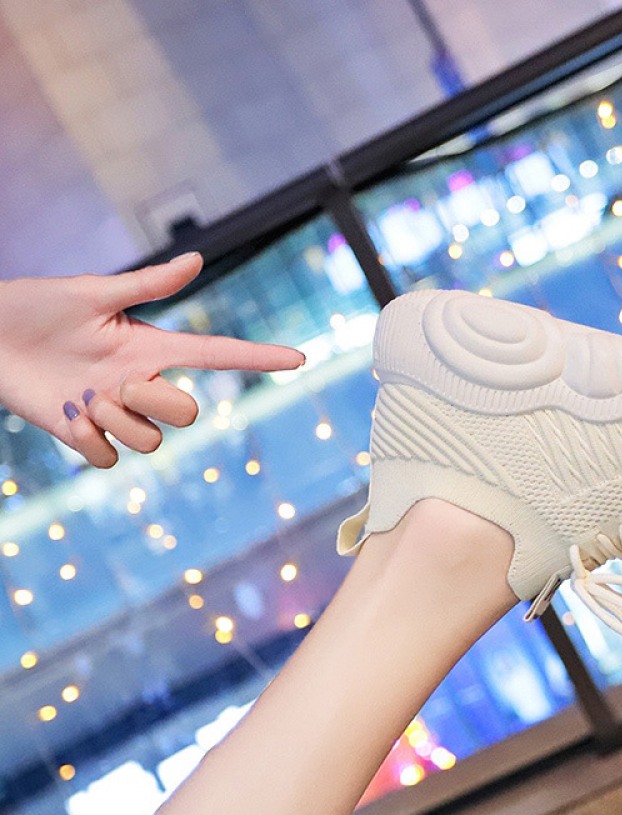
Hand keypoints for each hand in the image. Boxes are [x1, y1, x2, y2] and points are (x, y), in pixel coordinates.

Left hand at [0, 253, 304, 467]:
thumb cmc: (34, 306)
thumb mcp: (91, 293)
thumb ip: (147, 284)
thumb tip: (198, 260)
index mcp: (148, 347)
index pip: (215, 355)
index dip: (257, 358)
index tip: (299, 359)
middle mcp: (138, 382)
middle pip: (186, 413)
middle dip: (158, 403)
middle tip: (114, 384)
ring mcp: (113, 411)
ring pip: (149, 441)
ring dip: (117, 422)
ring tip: (82, 399)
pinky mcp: (85, 435)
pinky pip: (110, 458)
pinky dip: (92, 443)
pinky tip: (68, 417)